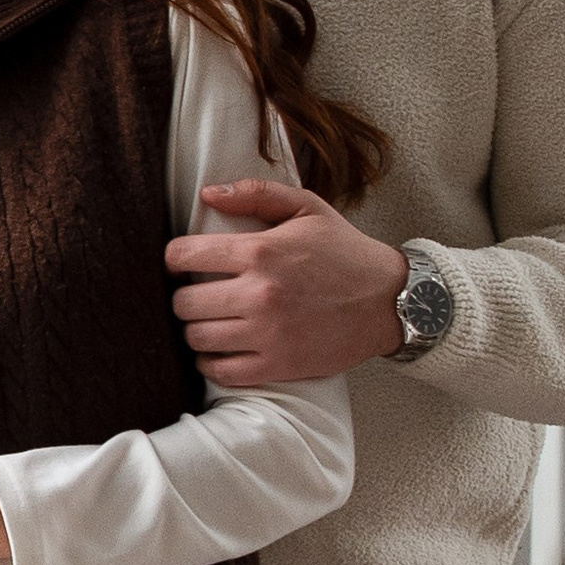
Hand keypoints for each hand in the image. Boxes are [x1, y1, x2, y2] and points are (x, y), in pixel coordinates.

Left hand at [167, 180, 407, 386]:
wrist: (390, 301)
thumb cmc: (345, 252)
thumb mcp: (307, 208)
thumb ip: (255, 195)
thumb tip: (208, 193)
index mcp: (260, 251)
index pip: (183, 255)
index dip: (174, 258)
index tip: (182, 263)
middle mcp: (259, 293)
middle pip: (184, 303)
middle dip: (185, 296)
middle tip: (201, 294)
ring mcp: (267, 333)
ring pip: (196, 337)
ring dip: (197, 329)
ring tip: (212, 320)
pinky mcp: (277, 365)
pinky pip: (220, 371)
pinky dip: (211, 361)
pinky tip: (221, 349)